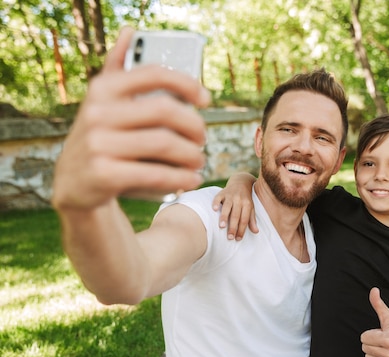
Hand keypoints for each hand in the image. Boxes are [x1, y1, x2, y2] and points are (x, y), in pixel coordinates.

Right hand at [52, 27, 210, 210]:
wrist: (73, 183)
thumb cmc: (101, 138)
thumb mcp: (103, 103)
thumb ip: (117, 69)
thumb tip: (130, 31)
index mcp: (103, 89)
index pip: (153, 74)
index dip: (186, 84)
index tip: (206, 99)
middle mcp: (96, 113)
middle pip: (164, 110)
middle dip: (194, 125)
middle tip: (203, 138)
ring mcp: (97, 144)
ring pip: (164, 143)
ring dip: (192, 155)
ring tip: (198, 161)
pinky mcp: (103, 174)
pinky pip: (156, 174)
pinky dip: (180, 178)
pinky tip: (191, 180)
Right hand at [213, 174, 258, 239]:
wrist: (241, 181)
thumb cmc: (246, 198)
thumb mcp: (251, 208)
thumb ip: (252, 220)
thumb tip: (256, 232)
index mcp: (247, 205)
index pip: (245, 219)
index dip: (241, 230)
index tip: (237, 239)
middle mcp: (239, 200)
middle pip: (236, 215)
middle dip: (233, 227)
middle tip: (229, 237)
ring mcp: (231, 195)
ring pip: (227, 207)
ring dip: (224, 217)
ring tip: (221, 226)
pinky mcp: (222, 192)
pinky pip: (218, 197)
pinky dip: (216, 203)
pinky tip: (214, 210)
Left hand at [360, 288, 388, 356]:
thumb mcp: (387, 315)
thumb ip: (378, 303)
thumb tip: (373, 290)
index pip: (363, 338)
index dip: (370, 333)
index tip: (380, 332)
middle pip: (365, 349)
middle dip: (371, 342)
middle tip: (382, 339)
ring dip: (373, 352)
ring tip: (384, 347)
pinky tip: (386, 355)